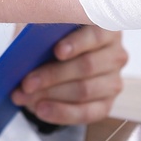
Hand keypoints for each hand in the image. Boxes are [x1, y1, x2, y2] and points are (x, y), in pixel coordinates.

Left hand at [10, 26, 126, 124]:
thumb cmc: (49, 40)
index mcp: (105, 28)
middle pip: (87, 66)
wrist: (50, 63)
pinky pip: (86, 112)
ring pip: (84, 90)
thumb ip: (43, 30)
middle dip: (53, 75)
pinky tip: (41, 110)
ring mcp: (113, 80)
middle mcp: (116, 54)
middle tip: (26, 83)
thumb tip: (30, 45)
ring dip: (51, 95)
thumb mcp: (45, 28)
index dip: (77, 43)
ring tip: (25, 97)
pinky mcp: (107, 104)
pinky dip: (61, 112)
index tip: (57, 51)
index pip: (96, 34)